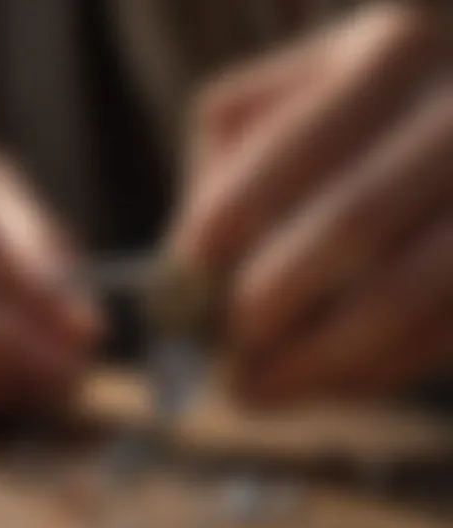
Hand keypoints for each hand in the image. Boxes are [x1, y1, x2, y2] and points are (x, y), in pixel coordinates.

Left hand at [171, 3, 451, 405]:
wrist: (442, 144)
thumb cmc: (334, 130)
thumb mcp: (273, 112)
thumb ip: (224, 174)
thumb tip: (186, 275)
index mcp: (388, 53)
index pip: (292, 149)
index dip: (229, 223)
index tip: (183, 280)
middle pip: (356, 223)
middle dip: (270, 300)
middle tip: (224, 347)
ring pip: (406, 295)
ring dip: (316, 361)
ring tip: (253, 391)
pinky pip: (440, 335)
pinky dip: (373, 373)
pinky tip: (325, 384)